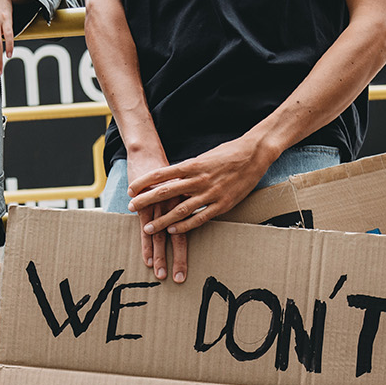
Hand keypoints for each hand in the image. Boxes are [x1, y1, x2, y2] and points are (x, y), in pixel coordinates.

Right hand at [124, 142, 179, 279]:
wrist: (148, 151)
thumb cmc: (166, 169)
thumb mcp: (184, 184)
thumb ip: (188, 201)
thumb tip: (192, 214)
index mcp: (188, 201)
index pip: (191, 231)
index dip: (188, 251)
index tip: (187, 269)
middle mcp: (177, 205)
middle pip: (179, 237)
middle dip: (178, 260)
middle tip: (178, 279)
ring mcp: (161, 205)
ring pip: (162, 235)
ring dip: (160, 256)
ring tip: (158, 274)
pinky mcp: (146, 203)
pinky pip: (146, 227)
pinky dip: (146, 243)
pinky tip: (147, 258)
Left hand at [130, 135, 275, 282]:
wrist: (254, 153)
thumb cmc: (228, 153)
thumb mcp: (204, 157)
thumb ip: (189, 169)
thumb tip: (173, 177)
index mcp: (192, 165)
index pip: (161, 174)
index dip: (144, 182)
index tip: (131, 189)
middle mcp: (198, 179)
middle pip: (166, 192)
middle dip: (146, 201)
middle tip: (131, 208)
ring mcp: (210, 193)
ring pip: (180, 209)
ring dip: (162, 220)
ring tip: (148, 228)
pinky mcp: (222, 204)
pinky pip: (200, 218)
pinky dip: (185, 226)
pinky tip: (173, 231)